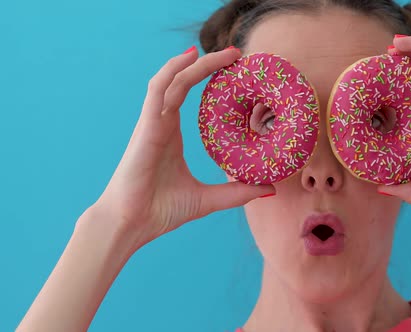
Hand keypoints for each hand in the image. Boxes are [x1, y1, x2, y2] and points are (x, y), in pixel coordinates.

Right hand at [89, 46, 274, 249]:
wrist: (132, 224)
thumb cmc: (161, 211)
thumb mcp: (208, 199)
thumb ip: (237, 192)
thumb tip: (270, 189)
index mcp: (172, 134)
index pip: (192, 95)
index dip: (211, 80)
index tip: (237, 72)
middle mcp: (161, 122)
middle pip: (185, 81)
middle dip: (210, 64)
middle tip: (238, 54)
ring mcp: (152, 122)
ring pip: (174, 79)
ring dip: (198, 63)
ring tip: (226, 53)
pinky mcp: (146, 126)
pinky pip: (159, 89)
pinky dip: (174, 70)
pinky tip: (191, 57)